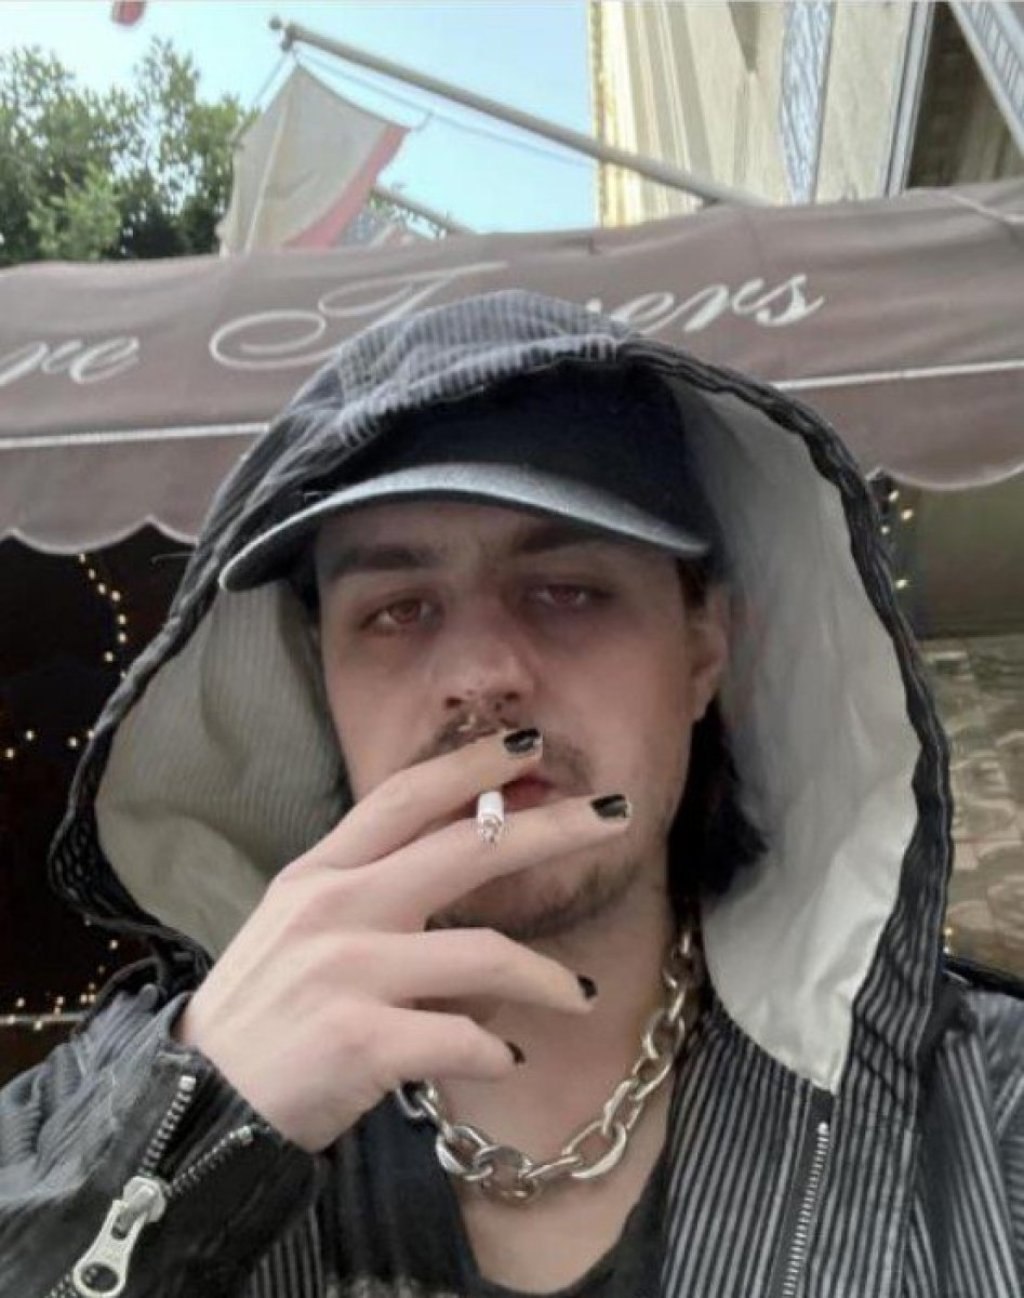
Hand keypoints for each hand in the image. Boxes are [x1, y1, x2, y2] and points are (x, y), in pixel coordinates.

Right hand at [171, 730, 629, 1152]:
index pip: (405, 796)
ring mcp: (349, 970)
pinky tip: (507, 1058)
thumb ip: (370, 896)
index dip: (471, 765)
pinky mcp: (362, 1040)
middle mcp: (337, 906)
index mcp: (321, 872)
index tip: (529, 744)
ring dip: (548, 978)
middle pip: (466, 849)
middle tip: (614, 815)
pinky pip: (464, 1037)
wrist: (201, 1107)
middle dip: (552, 827)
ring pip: (486, 953)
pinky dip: (497, 1049)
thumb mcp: (299, 929)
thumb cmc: (261, 1012)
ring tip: (579, 995)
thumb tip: (464, 893)